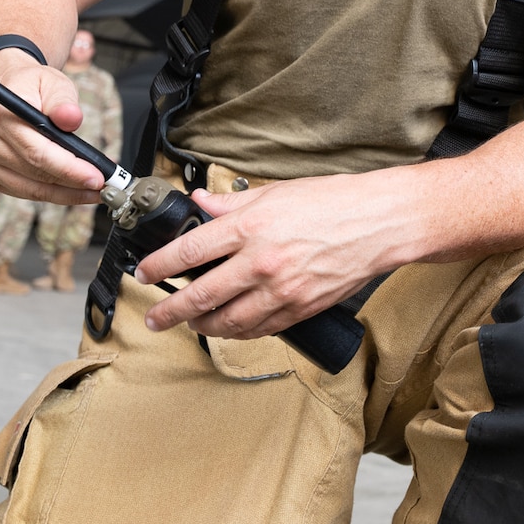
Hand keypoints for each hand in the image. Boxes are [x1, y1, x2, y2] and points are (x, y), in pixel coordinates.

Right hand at [0, 55, 100, 204]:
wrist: (4, 87)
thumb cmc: (29, 85)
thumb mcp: (51, 81)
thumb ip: (63, 100)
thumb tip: (71, 118)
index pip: (38, 152)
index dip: (70, 169)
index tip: (96, 177)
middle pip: (36, 174)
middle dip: (74, 183)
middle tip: (103, 186)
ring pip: (31, 189)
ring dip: (65, 194)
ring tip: (92, 191)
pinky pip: (23, 191)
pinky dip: (49, 194)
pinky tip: (70, 190)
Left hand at [135, 171, 424, 340]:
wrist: (379, 224)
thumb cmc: (334, 202)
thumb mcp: (276, 192)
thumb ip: (232, 203)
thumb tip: (201, 204)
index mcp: (251, 228)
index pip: (190, 252)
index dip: (160, 266)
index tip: (144, 273)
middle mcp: (261, 263)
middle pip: (200, 296)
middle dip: (170, 310)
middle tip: (154, 317)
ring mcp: (281, 291)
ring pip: (228, 321)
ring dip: (202, 325)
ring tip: (190, 323)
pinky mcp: (299, 309)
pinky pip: (259, 330)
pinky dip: (238, 332)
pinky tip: (228, 327)